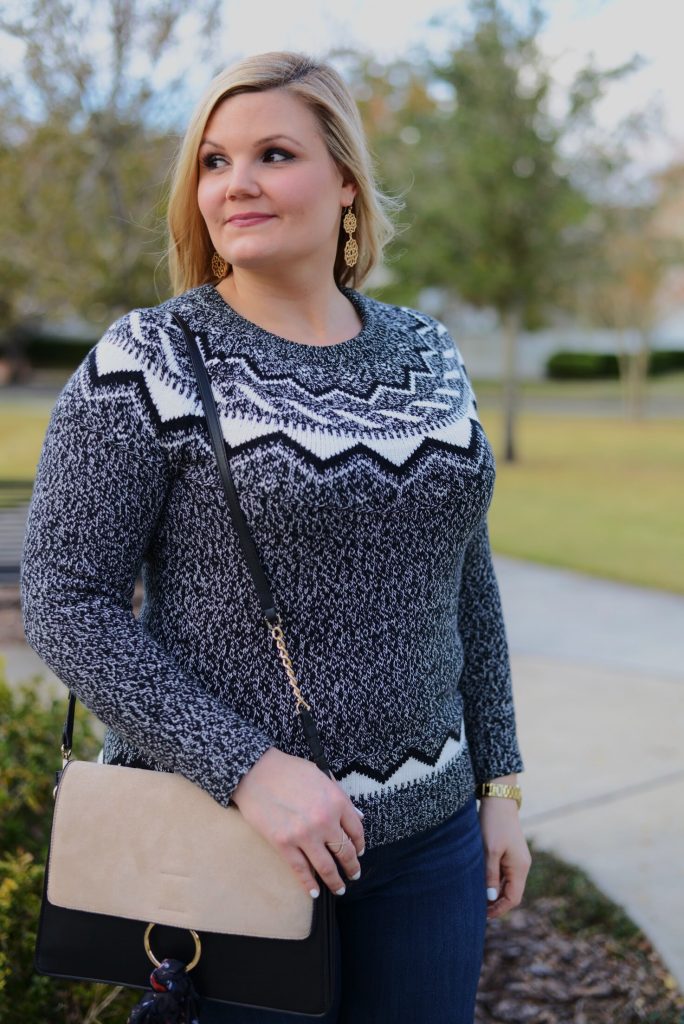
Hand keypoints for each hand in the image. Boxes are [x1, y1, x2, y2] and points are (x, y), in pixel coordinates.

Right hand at [230, 747, 364, 898]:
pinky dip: (309, 885)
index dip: (360, 844)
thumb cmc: (288, 770)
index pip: (356, 830)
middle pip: (345, 852)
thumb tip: (358, 817)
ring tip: (340, 888)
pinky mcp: (284, 845)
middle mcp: (324, 821)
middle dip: (352, 866)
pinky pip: (301, 871)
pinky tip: (315, 892)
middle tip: (354, 874)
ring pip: (326, 867)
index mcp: (336, 801)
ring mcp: (304, 835)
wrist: (255, 772)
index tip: (359, 852)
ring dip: (335, 881)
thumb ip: (340, 797)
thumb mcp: (321, 775)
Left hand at [478, 786, 530, 919]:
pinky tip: (481, 881)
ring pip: (507, 883)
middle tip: (477, 909)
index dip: (499, 909)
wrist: (498, 798)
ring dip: (494, 892)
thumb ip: (491, 875)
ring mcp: (516, 858)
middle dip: (496, 903)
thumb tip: (491, 898)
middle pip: (511, 893)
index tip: (483, 915)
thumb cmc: (493, 823)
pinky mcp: (509, 851)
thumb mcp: (489, 851)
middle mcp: (521, 865)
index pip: (513, 898)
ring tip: (477, 897)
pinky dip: (494, 880)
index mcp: (520, 867)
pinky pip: (504, 872)